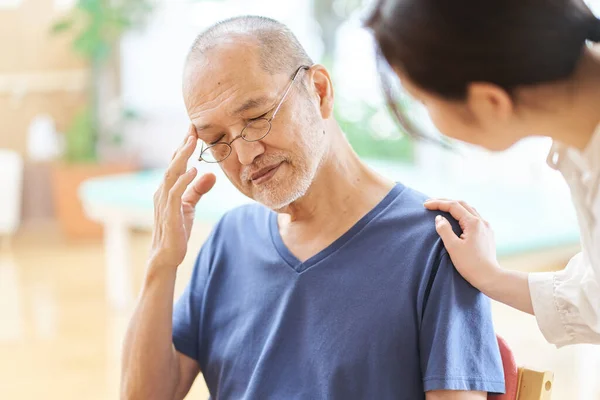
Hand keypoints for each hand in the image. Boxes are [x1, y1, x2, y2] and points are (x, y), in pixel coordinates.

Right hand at [149, 126, 215, 269]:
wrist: (167, 254)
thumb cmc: (177, 229)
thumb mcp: (190, 206)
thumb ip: (198, 189)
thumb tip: (211, 175)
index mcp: (167, 187)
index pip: (176, 162)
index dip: (184, 146)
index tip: (194, 129)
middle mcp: (162, 191)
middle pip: (173, 163)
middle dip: (183, 145)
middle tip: (193, 127)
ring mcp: (164, 201)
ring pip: (172, 173)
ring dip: (182, 156)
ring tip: (192, 141)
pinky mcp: (169, 213)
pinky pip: (175, 193)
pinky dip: (183, 180)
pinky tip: (193, 170)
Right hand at [424, 199, 500, 291]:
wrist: (489, 277)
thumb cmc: (470, 264)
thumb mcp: (453, 247)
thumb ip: (444, 230)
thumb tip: (439, 218)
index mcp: (473, 223)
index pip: (453, 206)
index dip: (438, 203)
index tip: (425, 205)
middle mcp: (482, 222)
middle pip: (462, 204)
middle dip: (445, 201)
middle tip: (431, 202)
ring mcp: (486, 227)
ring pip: (469, 210)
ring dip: (454, 206)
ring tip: (442, 208)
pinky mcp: (487, 234)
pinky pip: (473, 218)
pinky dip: (462, 214)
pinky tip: (457, 219)